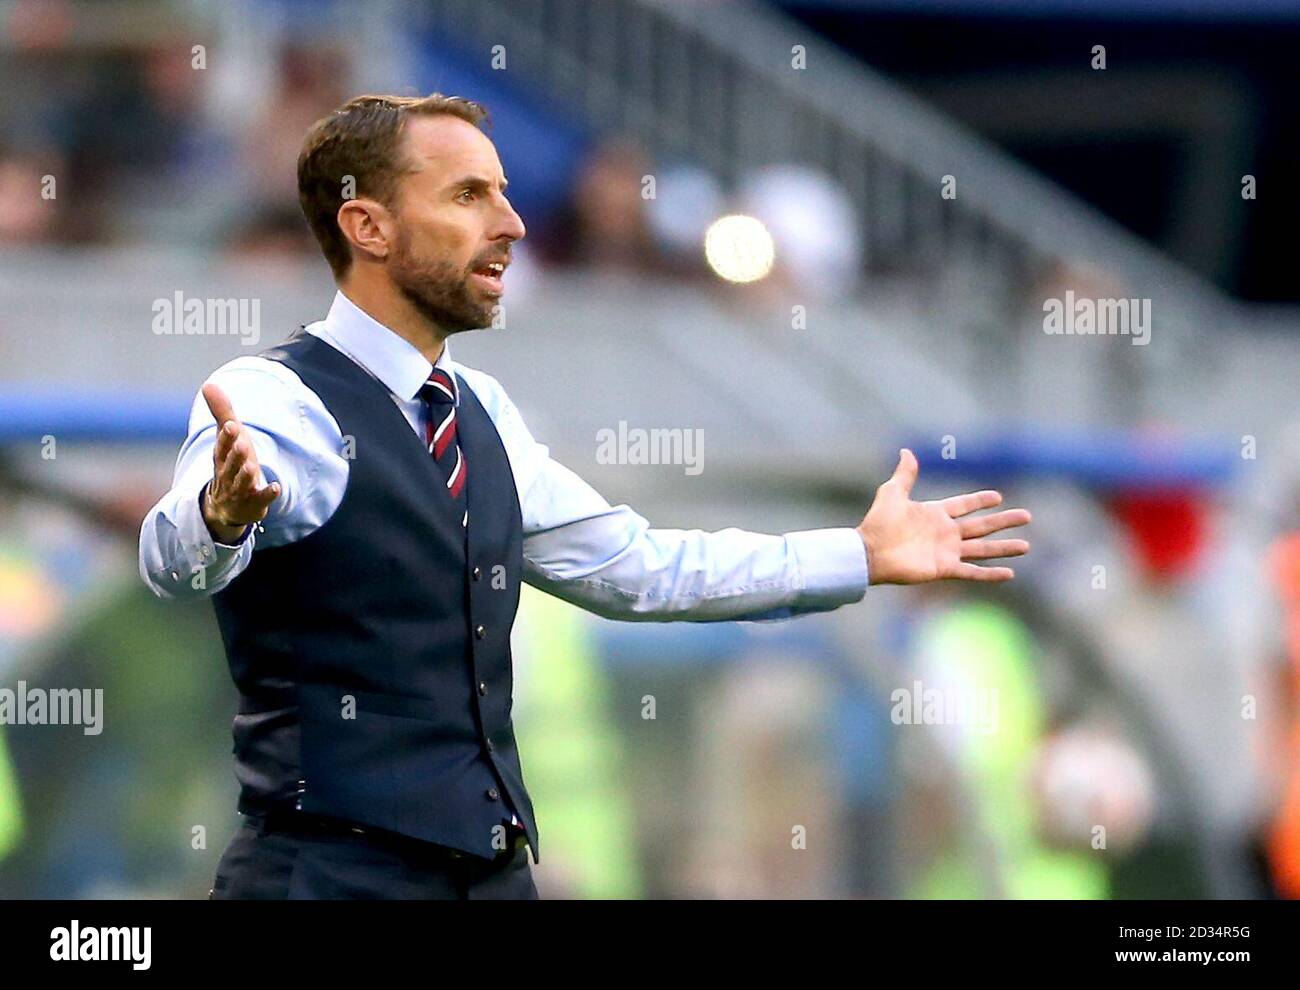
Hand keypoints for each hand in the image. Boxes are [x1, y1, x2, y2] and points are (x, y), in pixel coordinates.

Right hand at [200, 382, 280, 542]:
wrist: (228, 505)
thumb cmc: (231, 463)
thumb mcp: (228, 438)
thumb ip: (222, 412)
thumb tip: (208, 384)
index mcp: (222, 456)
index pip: (222, 446)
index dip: (226, 437)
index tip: (231, 425)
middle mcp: (228, 473)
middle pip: (231, 464)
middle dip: (236, 455)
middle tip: (242, 444)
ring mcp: (240, 490)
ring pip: (241, 482)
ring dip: (246, 474)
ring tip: (253, 466)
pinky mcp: (254, 503)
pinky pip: (260, 499)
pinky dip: (267, 494)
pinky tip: (276, 487)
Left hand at [857, 449, 1029, 584]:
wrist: (870, 551)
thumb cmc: (878, 522)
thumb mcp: (892, 492)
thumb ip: (905, 474)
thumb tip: (906, 451)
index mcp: (934, 513)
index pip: (964, 505)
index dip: (980, 501)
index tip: (998, 497)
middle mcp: (945, 533)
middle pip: (981, 526)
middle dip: (1003, 521)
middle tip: (1026, 516)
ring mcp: (946, 551)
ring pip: (983, 549)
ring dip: (1004, 547)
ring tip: (1026, 546)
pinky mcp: (944, 568)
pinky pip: (972, 571)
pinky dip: (990, 574)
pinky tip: (1010, 574)